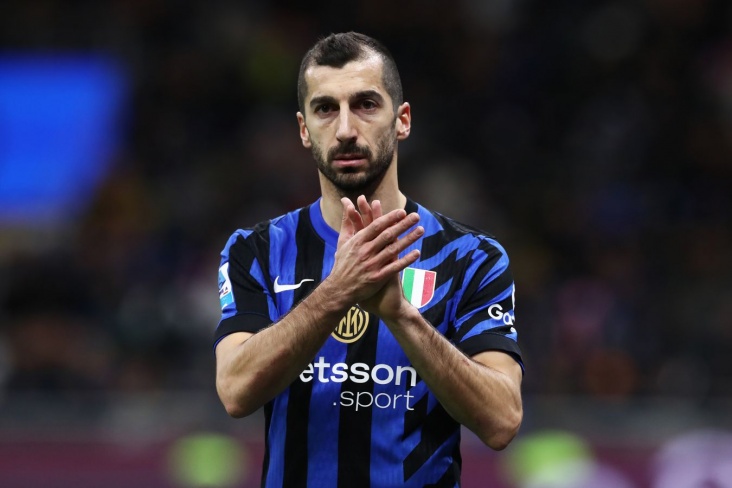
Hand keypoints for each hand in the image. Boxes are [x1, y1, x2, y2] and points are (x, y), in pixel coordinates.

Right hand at [329, 196, 422, 317]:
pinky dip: (406, 260)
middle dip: (403, 225)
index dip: (390, 218)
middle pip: (387, 235)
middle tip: (416, 216)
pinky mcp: (377, 278)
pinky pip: (394, 267)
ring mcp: (372, 265)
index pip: (376, 226)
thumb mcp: (342, 241)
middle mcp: (365, 252)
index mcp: (357, 242)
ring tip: (420, 230)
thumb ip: (347, 222)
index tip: (402, 211)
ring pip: (393, 250)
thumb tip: (346, 202)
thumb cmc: (342, 264)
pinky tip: (417, 253)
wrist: (339, 289)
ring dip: (408, 239)